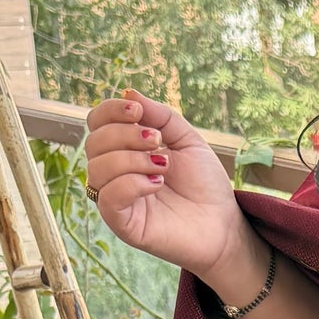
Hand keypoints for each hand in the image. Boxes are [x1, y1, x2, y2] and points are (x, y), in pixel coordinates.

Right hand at [82, 92, 255, 294]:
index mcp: (124, 150)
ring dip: (132, 159)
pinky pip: (108, 198)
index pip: (96, 123)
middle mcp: (114, 174)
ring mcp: (116, 200)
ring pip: (97, 169)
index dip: (110, 111)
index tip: (139, 111)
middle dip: (126, 135)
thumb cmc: (205, 184)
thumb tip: (128, 93)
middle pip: (94, 143)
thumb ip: (160, 115)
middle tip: (158, 142)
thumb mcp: (186, 140)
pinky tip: (157, 184)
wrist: (224, 224)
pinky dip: (131, 183)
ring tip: (163, 165)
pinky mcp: (124, 225)